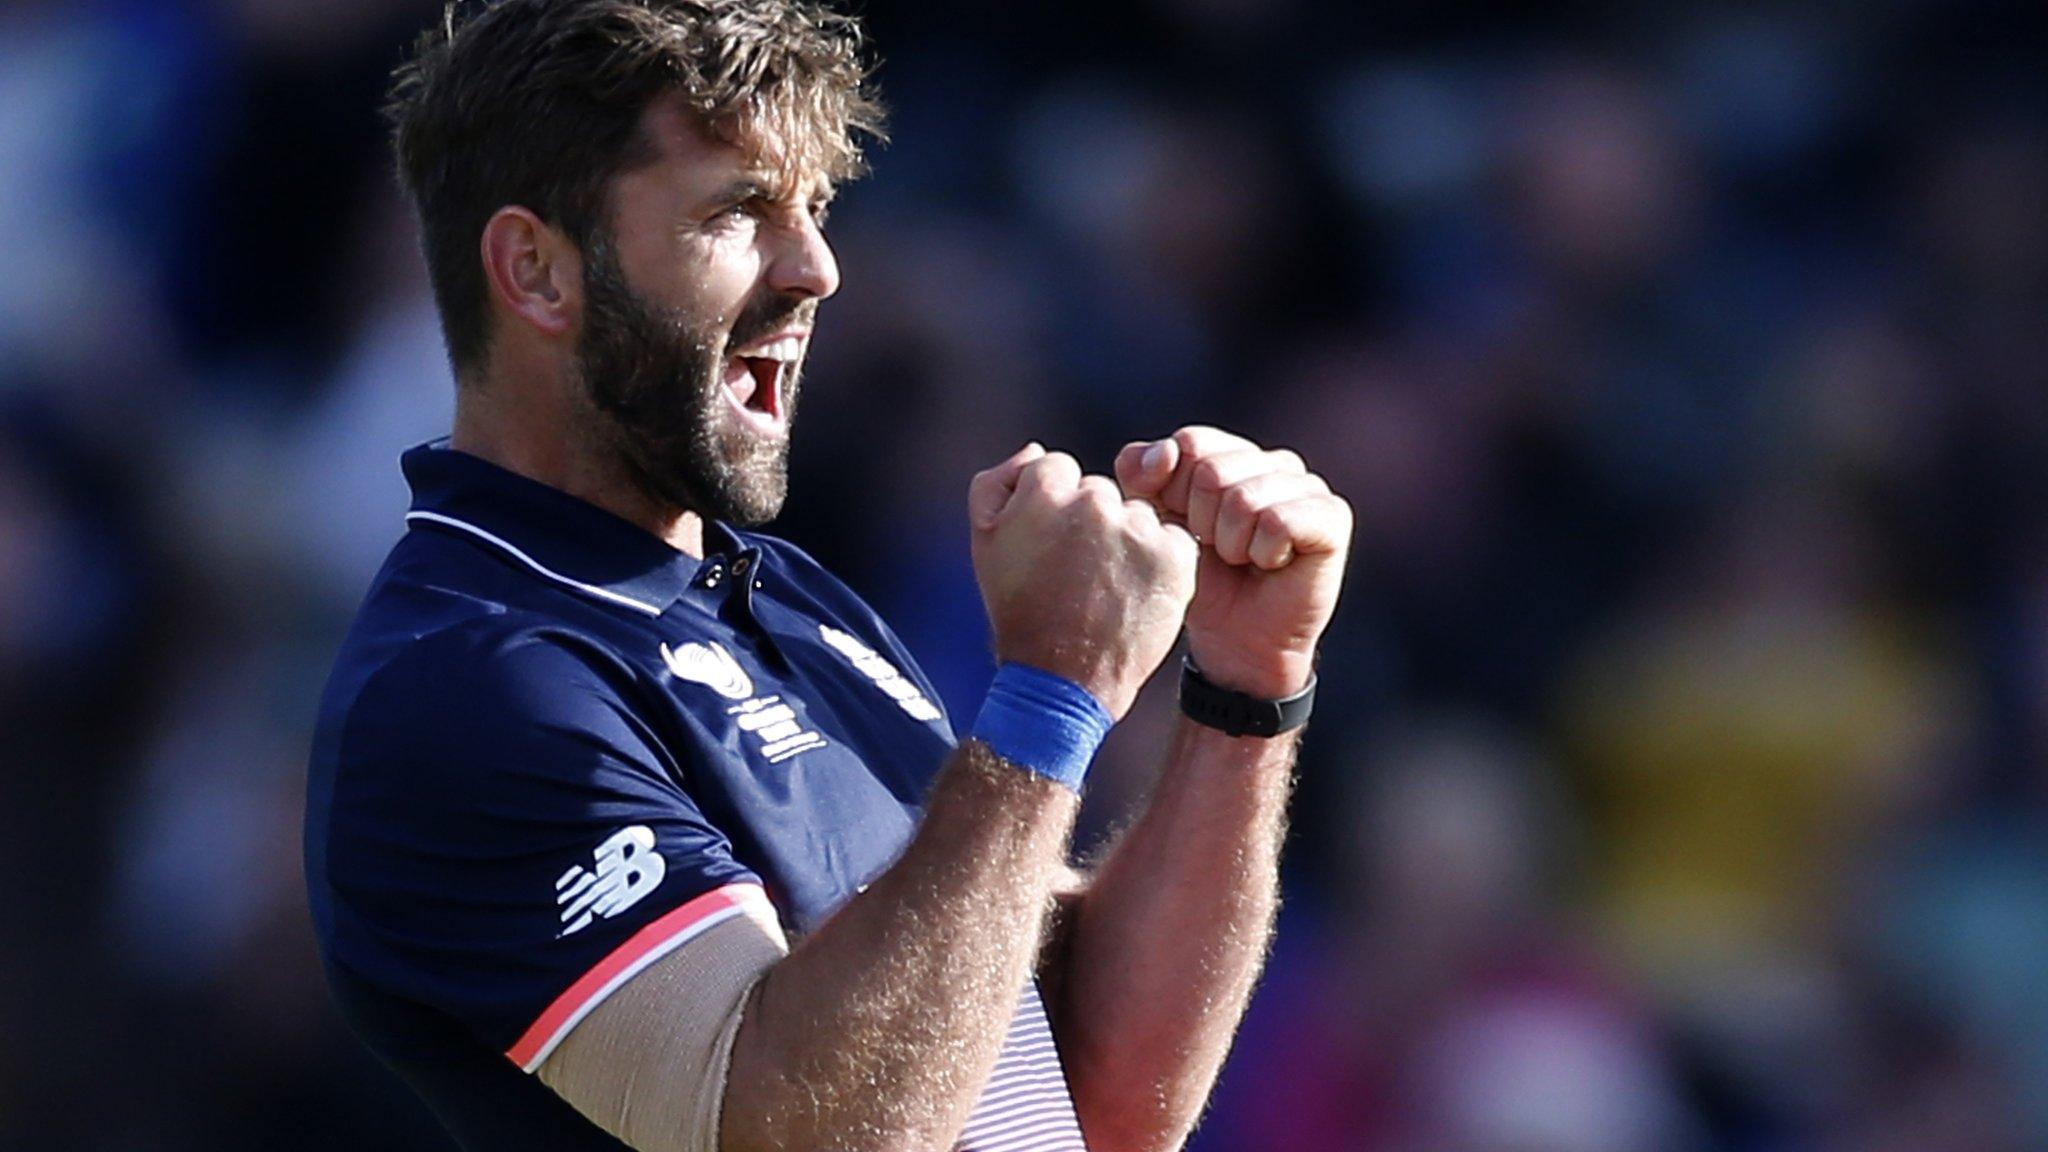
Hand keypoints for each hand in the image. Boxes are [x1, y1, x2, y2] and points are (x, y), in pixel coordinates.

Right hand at [970, 443, 1199, 719]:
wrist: (1062, 678)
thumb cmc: (1018, 609)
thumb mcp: (984, 541)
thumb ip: (999, 482)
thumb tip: (1036, 450)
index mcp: (1046, 490)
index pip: (1059, 470)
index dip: (1052, 510)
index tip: (1048, 548)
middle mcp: (1095, 501)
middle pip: (1100, 492)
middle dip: (1091, 524)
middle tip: (1077, 574)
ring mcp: (1138, 528)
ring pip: (1138, 514)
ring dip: (1127, 541)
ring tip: (1105, 588)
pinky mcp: (1175, 556)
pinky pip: (1173, 537)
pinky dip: (1160, 561)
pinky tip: (1135, 591)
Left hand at [1116, 426, 1351, 699]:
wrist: (1235, 639)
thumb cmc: (1200, 577)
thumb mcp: (1156, 521)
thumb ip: (1141, 476)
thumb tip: (1165, 452)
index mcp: (1234, 453)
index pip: (1191, 443)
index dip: (1174, 494)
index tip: (1187, 526)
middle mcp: (1275, 461)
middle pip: (1212, 470)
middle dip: (1201, 523)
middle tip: (1219, 549)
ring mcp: (1308, 485)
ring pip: (1244, 500)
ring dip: (1231, 544)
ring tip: (1244, 559)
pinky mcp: (1333, 516)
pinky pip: (1279, 522)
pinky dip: (1263, 554)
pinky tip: (1272, 564)